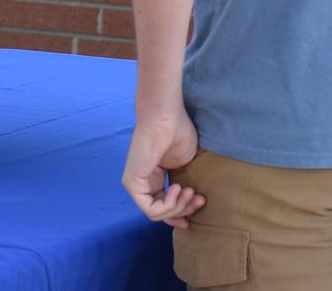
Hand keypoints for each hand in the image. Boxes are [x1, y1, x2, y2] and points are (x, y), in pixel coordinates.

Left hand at [122, 110, 203, 228]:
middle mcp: (142, 183)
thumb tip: (195, 202)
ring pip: (157, 214)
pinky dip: (168, 204)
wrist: (166, 118)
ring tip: (189, 190)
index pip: (163, 206)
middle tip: (200, 199)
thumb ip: (186, 184)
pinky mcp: (132, 184)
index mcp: (153, 177)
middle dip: (184, 211)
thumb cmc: (178, 132)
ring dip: (179, 206)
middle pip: (161, 212)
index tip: (199, 207)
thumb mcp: (186, 165)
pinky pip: (150, 209)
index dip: (181, 212)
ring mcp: (135, 184)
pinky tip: (177, 188)